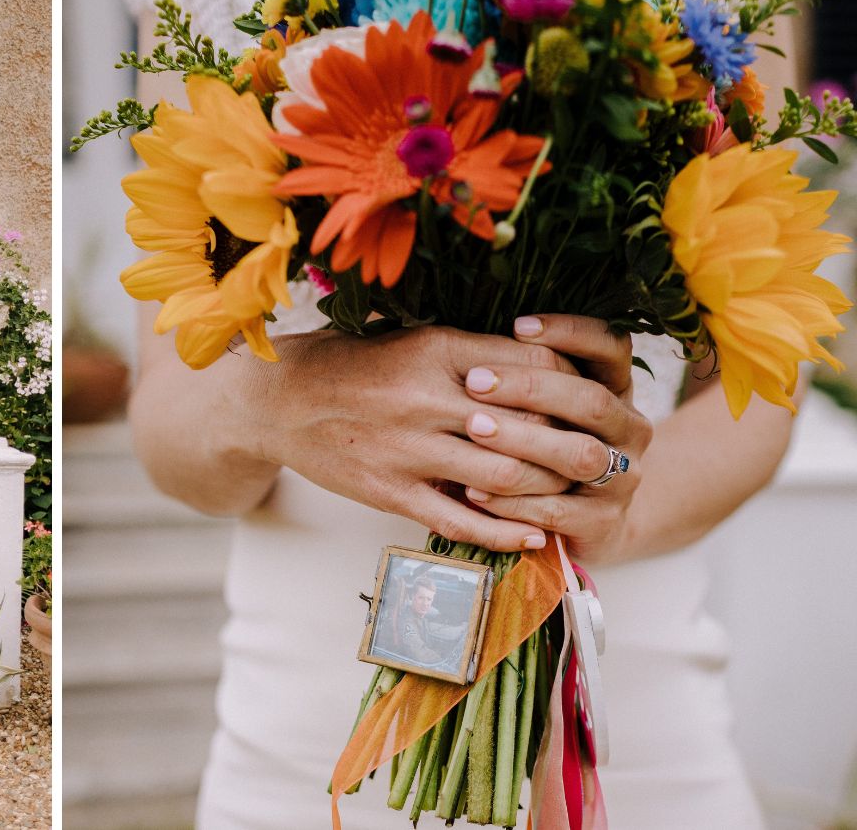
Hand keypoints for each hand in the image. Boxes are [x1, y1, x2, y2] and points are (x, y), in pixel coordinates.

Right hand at [240, 325, 584, 551]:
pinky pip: (460, 520)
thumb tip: (545, 365)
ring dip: (546, 490)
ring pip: (504, 476)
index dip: (572, 388)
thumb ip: (473, 353)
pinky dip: (505, 534)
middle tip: (598, 456)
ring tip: (570, 494)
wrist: (277, 401)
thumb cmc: (350, 366)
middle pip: (530, 426)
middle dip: (571, 444)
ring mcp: (408, 449)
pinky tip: (534, 535)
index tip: (587, 402)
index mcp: (437, 349)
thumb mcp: (412, 340)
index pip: (534, 367)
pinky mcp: (391, 491)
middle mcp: (427, 398)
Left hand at [459, 315, 654, 563]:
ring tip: (473, 429)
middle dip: (533, 388)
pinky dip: (513, 500)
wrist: (585, 522)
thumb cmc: (547, 445)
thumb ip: (527, 371)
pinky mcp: (603, 522)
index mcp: (618, 390)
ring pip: (579, 455)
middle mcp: (630, 430)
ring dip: (524, 440)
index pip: (611, 348)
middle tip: (476, 381)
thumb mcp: (545, 404)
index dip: (570, 333)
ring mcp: (623, 478)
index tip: (518, 326)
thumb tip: (476, 336)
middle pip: (592, 401)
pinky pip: (557, 509)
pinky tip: (473, 488)